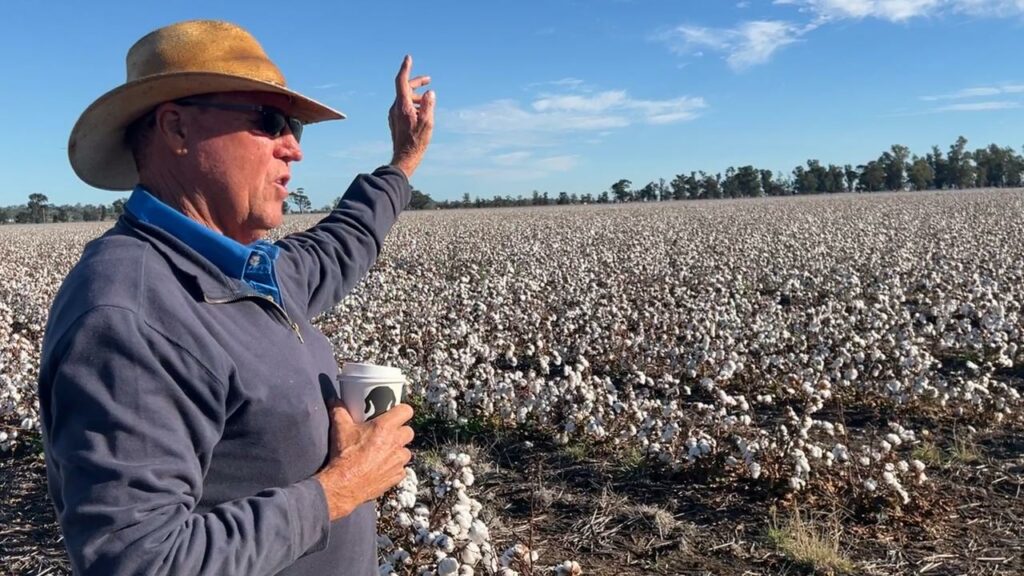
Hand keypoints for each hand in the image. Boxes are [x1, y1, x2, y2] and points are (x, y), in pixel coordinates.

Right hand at [315, 402, 413, 520]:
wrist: (344, 484)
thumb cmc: (344, 456)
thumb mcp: (340, 429)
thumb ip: (339, 410)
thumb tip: (334, 399)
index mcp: (385, 427)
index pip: (406, 411)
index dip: (401, 411)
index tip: (395, 413)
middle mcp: (395, 442)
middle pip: (408, 431)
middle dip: (400, 432)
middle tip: (387, 434)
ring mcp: (398, 461)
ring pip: (406, 451)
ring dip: (398, 450)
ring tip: (383, 452)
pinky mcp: (397, 476)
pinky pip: (402, 469)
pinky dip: (395, 467)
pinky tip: (382, 467)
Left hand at [388, 55, 434, 178]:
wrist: (404, 158)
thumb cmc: (416, 142)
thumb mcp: (427, 123)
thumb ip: (428, 105)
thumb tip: (430, 93)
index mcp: (402, 106)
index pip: (402, 81)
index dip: (406, 68)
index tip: (408, 58)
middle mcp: (395, 108)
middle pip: (404, 88)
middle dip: (416, 82)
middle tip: (428, 79)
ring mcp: (393, 114)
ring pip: (404, 98)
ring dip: (416, 95)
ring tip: (428, 100)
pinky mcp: (394, 120)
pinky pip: (403, 106)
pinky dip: (412, 104)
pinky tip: (421, 111)